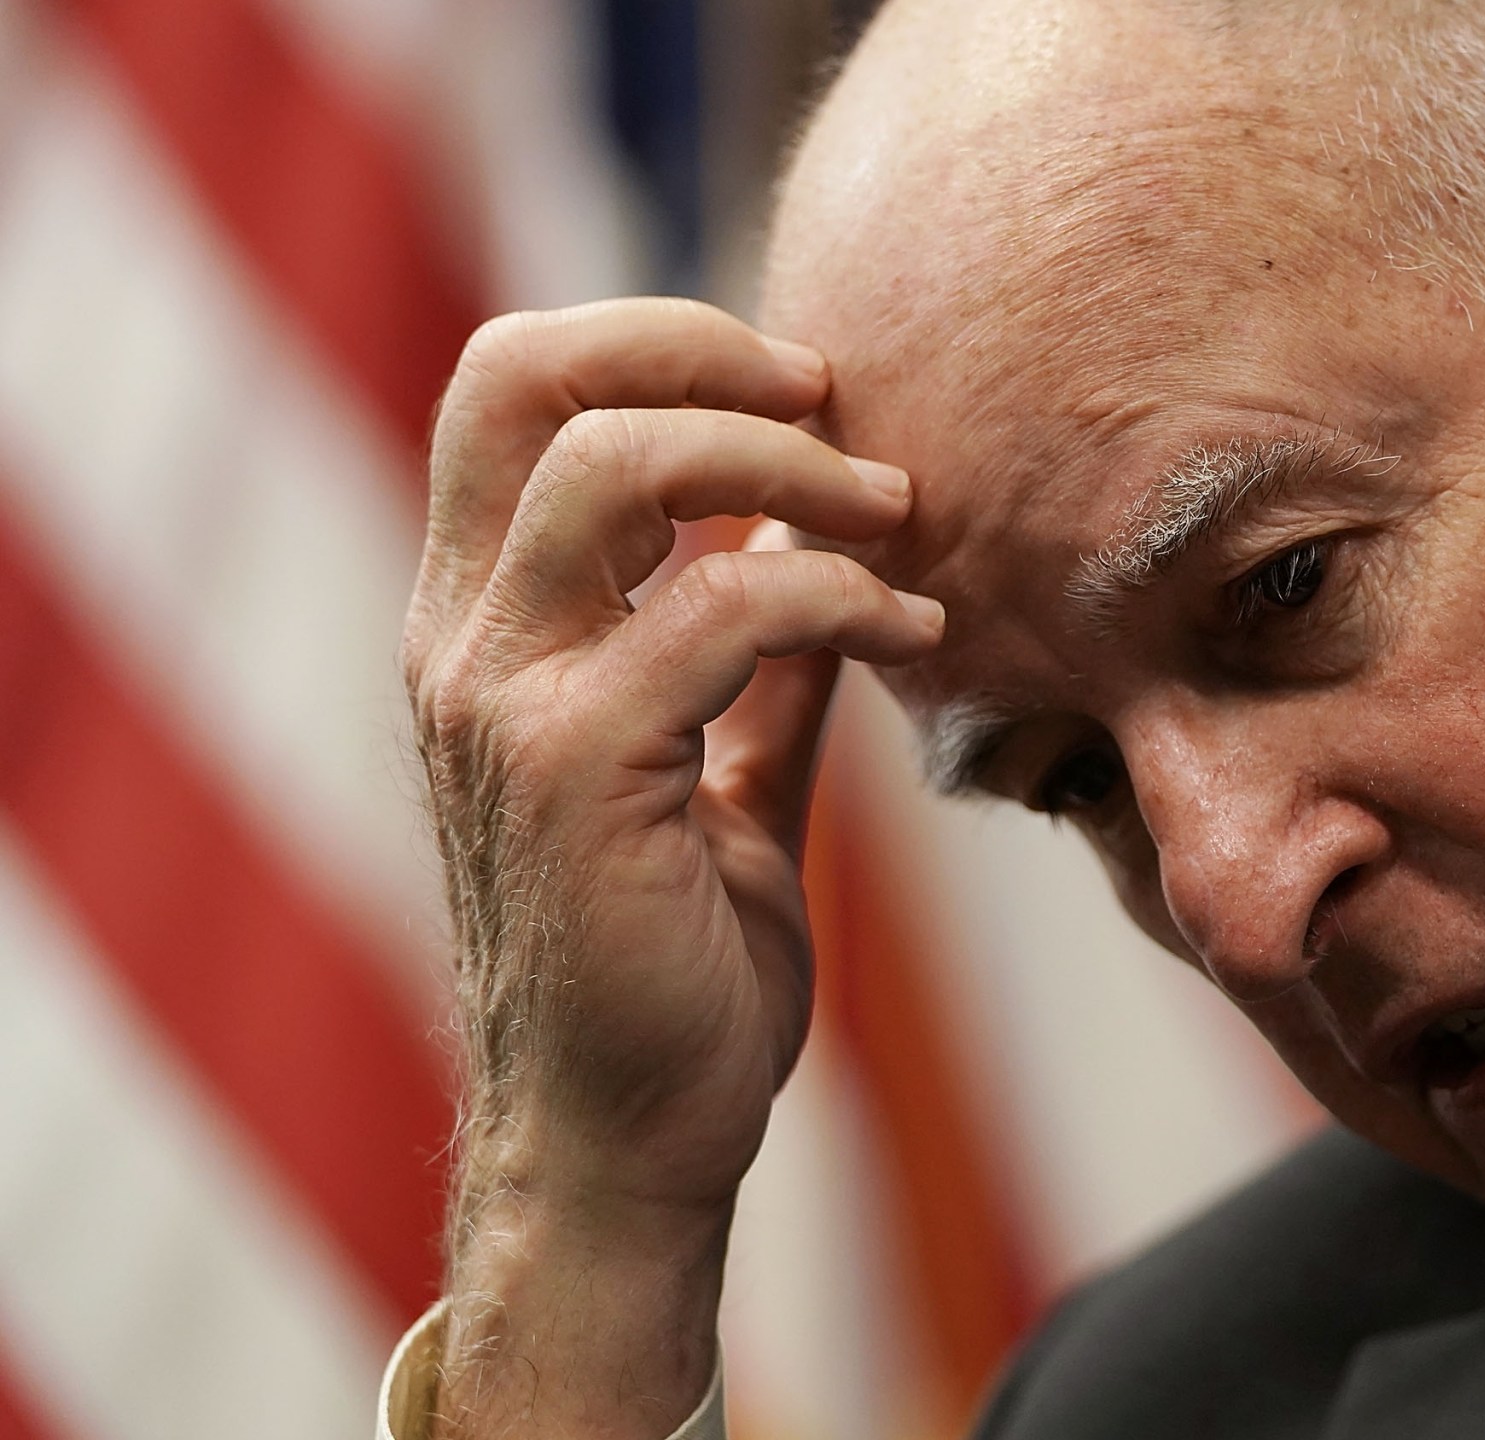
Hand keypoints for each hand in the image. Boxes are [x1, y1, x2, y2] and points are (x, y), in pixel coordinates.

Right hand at [400, 297, 938, 1436]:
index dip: (654, 343)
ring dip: (788, 464)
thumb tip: (823, 550)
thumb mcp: (716, 775)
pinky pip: (722, 610)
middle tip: (839, 402)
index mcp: (482, 627)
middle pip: (524, 379)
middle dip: (704, 352)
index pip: (510, 390)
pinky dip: (840, 594)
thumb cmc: (670, 968)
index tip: (801, 387)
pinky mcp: (577, 773)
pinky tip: (918, 633)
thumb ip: (753, 663)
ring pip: (615, 470)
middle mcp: (464, 645)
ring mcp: (504, 704)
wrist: (630, 1144)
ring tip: (900, 515)